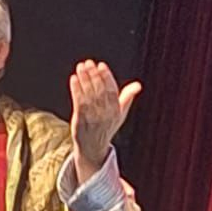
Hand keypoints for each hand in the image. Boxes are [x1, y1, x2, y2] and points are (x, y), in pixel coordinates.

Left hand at [68, 60, 141, 181]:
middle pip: (99, 91)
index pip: (111, 91)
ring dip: (83, 79)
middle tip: (88, 63)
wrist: (93, 147)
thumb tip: (138, 85)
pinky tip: (74, 79)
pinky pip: (78, 102)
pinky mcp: (80, 120)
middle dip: (93, 75)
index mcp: (115, 111)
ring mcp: (92, 118)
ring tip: (80, 67)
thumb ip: (127, 97)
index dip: (106, 77)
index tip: (101, 65)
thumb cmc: (107, 126)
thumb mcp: (120, 113)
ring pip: (88, 95)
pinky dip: (75, 90)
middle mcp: (104, 115)